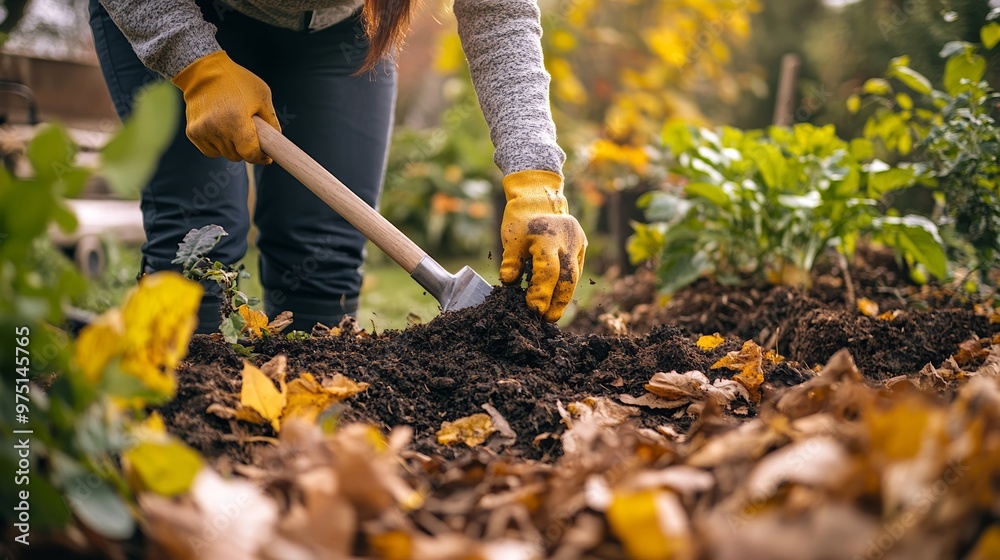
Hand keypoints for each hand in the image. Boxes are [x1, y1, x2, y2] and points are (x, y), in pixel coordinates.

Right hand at [171, 51, 279, 163]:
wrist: (203, 71)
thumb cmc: (237, 81)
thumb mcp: (262, 96)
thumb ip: (271, 121)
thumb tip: (275, 142)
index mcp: (235, 121)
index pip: (250, 153)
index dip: (260, 157)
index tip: (266, 156)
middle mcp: (217, 129)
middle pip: (237, 156)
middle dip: (247, 151)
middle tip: (251, 137)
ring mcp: (202, 132)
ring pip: (224, 154)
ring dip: (232, 148)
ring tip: (234, 127)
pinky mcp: (192, 133)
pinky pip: (211, 151)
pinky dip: (218, 146)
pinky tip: (221, 129)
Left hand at [499, 170, 587, 321]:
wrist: (539, 197)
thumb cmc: (521, 219)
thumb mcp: (511, 238)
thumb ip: (510, 261)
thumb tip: (508, 282)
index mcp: (547, 238)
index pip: (548, 272)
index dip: (541, 293)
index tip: (532, 309)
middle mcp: (567, 241)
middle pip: (568, 278)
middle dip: (558, 302)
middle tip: (547, 319)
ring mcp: (577, 242)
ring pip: (575, 276)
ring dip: (564, 296)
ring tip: (552, 313)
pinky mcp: (581, 245)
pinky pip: (576, 269)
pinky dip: (567, 284)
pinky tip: (558, 297)